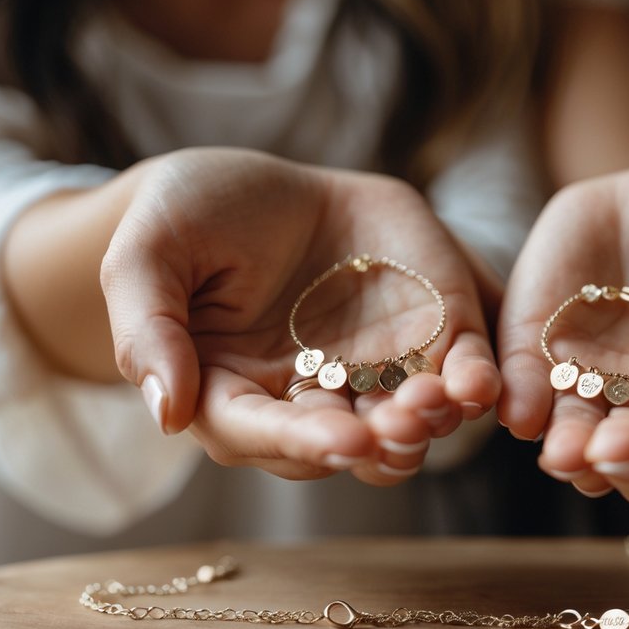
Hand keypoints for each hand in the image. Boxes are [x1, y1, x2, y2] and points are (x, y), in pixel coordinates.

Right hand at [101, 148, 498, 483]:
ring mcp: (368, 375)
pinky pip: (453, 374)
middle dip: (376, 443)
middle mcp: (303, 400)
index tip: (341, 442)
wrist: (259, 184)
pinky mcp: (423, 338)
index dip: (300, 441)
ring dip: (428, 423)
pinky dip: (471, 384)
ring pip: (403, 425)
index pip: (258, 434)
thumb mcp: (147, 254)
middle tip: (401, 425)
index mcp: (229, 394)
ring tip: (443, 400)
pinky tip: (481, 382)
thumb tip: (166, 413)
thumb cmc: (188, 217)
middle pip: (341, 444)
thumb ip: (148, 330)